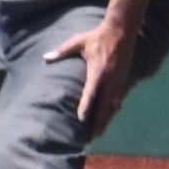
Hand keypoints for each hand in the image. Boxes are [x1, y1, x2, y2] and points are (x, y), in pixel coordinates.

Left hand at [47, 18, 136, 137]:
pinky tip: (108, 118)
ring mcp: (119, 81)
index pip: (91, 92)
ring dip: (106, 119)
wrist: (121, 31)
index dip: (86, 106)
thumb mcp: (78, 42)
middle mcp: (110, 79)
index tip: (81, 119)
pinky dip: (112, 110)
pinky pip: (118, 99)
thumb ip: (61, 51)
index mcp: (98, 71)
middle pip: (104, 105)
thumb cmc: (96, 37)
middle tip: (91, 136)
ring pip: (113, 105)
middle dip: (98, 122)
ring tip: (99, 133)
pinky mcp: (123, 80)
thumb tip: (45, 57)